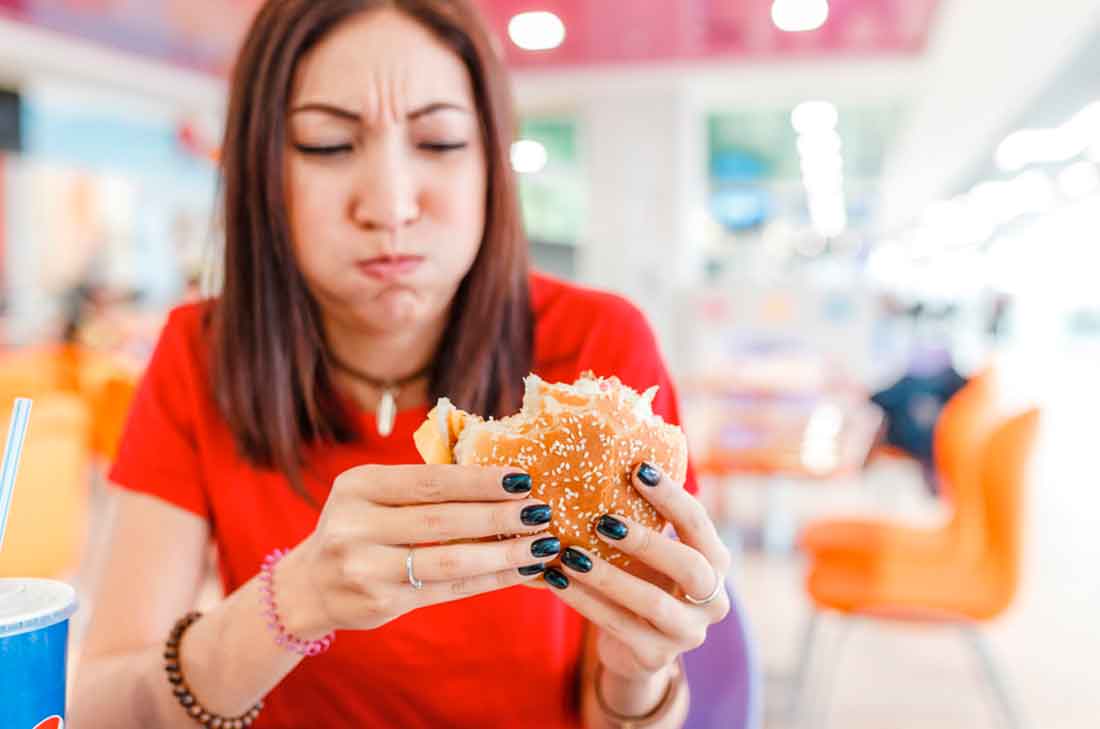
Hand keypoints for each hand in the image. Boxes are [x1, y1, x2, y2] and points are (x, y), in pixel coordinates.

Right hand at [280, 464, 559, 635]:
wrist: (311, 585)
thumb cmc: (359, 526)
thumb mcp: (374, 494)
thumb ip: (424, 487)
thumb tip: (504, 480)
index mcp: (358, 486)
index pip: (429, 481)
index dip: (479, 480)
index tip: (522, 477)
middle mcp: (355, 527)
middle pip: (442, 521)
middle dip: (499, 516)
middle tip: (541, 511)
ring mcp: (365, 570)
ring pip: (449, 561)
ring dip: (503, 553)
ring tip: (541, 545)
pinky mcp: (381, 604)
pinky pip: (448, 590)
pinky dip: (489, 580)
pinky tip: (519, 570)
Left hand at [542, 463, 731, 680]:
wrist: (635, 648)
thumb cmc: (642, 581)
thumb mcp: (650, 552)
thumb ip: (641, 518)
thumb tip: (598, 458)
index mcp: (715, 561)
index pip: (699, 523)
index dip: (671, 496)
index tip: (638, 468)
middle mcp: (713, 599)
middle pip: (689, 566)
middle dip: (646, 540)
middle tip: (603, 520)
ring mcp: (688, 632)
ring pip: (651, 601)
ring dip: (606, 575)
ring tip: (567, 554)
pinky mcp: (656, 655)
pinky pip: (618, 626)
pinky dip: (584, 601)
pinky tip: (555, 580)